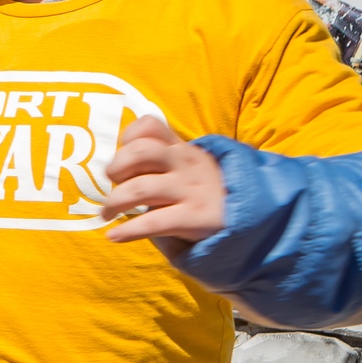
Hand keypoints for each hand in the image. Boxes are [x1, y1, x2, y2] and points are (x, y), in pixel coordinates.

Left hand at [101, 115, 225, 247]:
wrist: (253, 217)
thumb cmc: (207, 192)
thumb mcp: (189, 167)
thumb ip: (161, 160)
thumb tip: (118, 167)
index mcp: (182, 149)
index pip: (149, 126)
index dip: (127, 138)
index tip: (122, 157)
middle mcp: (187, 163)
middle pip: (140, 152)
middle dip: (116, 168)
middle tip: (113, 185)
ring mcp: (192, 189)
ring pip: (141, 188)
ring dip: (115, 202)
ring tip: (107, 214)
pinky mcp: (197, 217)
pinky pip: (154, 222)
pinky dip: (128, 230)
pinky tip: (115, 236)